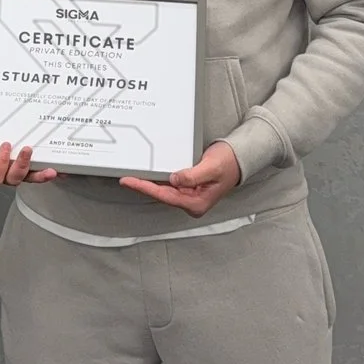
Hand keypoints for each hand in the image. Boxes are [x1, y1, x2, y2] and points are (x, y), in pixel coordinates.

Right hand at [0, 118, 56, 185]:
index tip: (4, 145)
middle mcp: (1, 170)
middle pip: (11, 178)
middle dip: (20, 166)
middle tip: (25, 149)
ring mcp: (16, 169)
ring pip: (27, 178)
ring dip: (37, 174)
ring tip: (46, 165)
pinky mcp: (30, 165)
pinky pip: (39, 174)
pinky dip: (49, 173)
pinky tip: (59, 169)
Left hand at [118, 141, 240, 217]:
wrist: (238, 160)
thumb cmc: (228, 164)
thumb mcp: (211, 168)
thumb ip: (193, 176)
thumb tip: (174, 180)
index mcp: (196, 203)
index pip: (165, 196)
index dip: (145, 188)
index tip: (130, 181)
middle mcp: (191, 203)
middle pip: (161, 195)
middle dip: (143, 187)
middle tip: (125, 179)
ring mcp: (189, 196)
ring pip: (163, 190)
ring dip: (149, 183)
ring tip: (131, 177)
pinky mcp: (188, 188)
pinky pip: (169, 185)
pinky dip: (157, 179)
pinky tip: (148, 174)